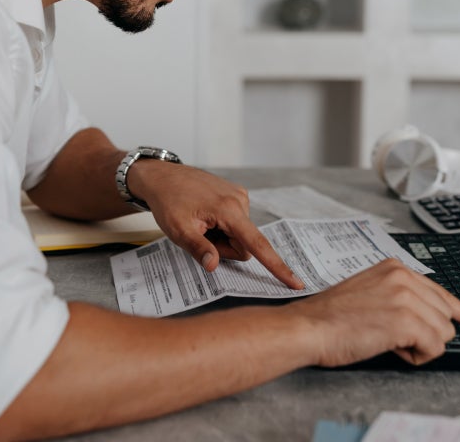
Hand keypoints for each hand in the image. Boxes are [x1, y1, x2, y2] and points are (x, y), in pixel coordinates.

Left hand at [126, 162, 303, 289]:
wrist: (163, 177)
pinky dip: (222, 227)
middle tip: (199, 235)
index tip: (296, 282)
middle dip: (223, 248)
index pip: (257, 245)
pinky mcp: (236, 195)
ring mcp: (239, 196)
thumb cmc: (168, 202)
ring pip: (239, 236)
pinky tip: (205, 216)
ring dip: (221, 237)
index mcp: (229, 210)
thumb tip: (214, 266)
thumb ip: (198, 248)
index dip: (276, 266)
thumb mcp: (177, 230)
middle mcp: (240, 201)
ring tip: (200, 222)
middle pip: (244, 245)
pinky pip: (236, 224)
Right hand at [290, 258, 459, 366]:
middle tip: (395, 340)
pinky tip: (392, 349)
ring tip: (388, 342)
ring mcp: (406, 297)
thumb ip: (399, 296)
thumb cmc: (331, 318)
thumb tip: (428, 317)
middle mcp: (403, 277)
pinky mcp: (406, 321)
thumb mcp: (369, 292)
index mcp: (394, 268)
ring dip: (420, 346)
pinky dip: (417, 357)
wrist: (308, 327)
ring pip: (443, 333)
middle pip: (445, 315)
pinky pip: (435, 348)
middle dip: (425, 334)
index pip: (441, 292)